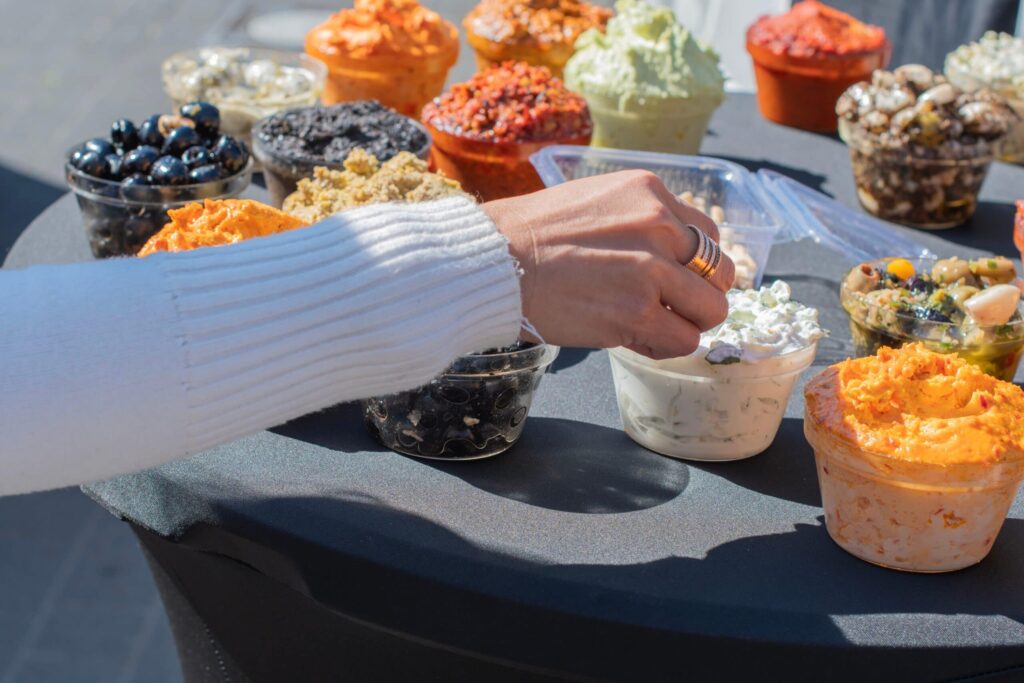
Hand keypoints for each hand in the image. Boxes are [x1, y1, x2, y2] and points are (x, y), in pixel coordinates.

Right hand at [483, 170, 733, 359]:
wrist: (494, 261)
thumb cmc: (528, 235)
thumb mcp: (594, 202)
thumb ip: (635, 221)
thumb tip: (664, 255)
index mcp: (649, 193)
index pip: (707, 234)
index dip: (695, 265)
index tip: (676, 280)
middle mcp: (658, 225)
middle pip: (719, 271)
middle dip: (698, 295)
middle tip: (670, 307)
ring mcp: (650, 270)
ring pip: (711, 309)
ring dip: (687, 323)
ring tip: (654, 326)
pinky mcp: (637, 312)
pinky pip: (685, 340)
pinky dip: (666, 346)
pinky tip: (638, 340)